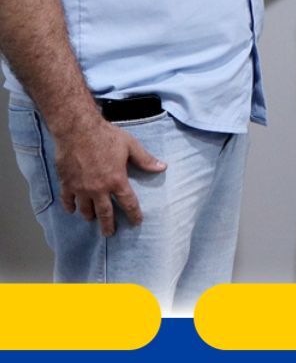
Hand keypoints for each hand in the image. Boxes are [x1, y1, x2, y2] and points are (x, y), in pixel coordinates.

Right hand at [54, 117, 165, 234]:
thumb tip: (162, 167)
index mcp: (116, 180)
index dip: (134, 214)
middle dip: (108, 225)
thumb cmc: (106, 136)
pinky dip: (70, 207)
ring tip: (92, 219)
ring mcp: (80, 188)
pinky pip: (68, 200)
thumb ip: (145, 159)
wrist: (77, 130)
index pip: (128, 203)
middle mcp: (98, 189)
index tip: (137, 222)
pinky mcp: (66, 183)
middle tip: (109, 233)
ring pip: (85, 209)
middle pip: (104, 213)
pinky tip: (72, 210)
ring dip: (89, 216)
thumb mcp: (130, 146)